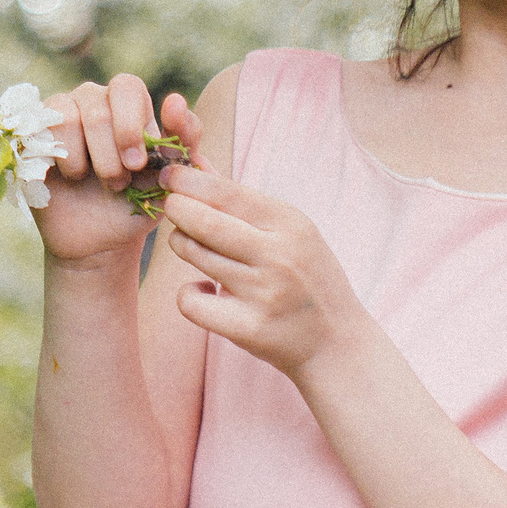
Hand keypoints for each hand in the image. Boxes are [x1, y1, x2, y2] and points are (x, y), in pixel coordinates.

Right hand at [29, 75, 202, 268]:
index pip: (127, 86)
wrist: (101, 240)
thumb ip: (184, 139)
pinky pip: (45, 129)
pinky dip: (64, 160)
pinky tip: (73, 178)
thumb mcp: (171, 176)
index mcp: (130, 103)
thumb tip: (175, 100)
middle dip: (110, 151)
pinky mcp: (37, 132)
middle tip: (119, 182)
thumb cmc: (139, 202)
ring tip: (98, 183)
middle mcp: (95, 100)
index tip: (138, 165)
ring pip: (70, 117)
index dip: (130, 124)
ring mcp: (63, 113)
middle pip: (98, 105)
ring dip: (87, 161)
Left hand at [158, 163, 368, 379]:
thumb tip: (196, 164)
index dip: (189, 181)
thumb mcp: (291, 232)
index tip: (169, 176)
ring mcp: (264, 293)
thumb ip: (243, 201)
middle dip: (176, 207)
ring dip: (182, 244)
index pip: (228, 192)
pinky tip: (203, 291)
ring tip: (190, 245)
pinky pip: (191, 302)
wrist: (337, 343)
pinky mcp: (249, 328)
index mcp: (291, 225)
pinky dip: (188, 293)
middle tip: (169, 206)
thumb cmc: (308, 278)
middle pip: (205, 222)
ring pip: (196, 256)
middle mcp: (279, 256)